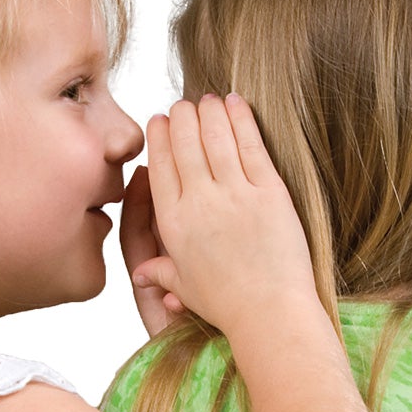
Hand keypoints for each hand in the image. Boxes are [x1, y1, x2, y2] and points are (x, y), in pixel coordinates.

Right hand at [127, 95, 317, 338]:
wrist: (269, 313)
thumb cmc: (227, 305)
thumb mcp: (186, 288)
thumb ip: (162, 272)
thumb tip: (142, 274)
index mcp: (174, 223)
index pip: (160, 166)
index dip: (159, 137)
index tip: (160, 120)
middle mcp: (200, 202)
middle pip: (185, 143)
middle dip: (182, 116)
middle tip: (184, 105)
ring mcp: (235, 194)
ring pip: (215, 136)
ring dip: (209, 111)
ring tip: (208, 98)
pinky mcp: (269, 192)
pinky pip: (251, 144)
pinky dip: (241, 118)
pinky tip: (236, 103)